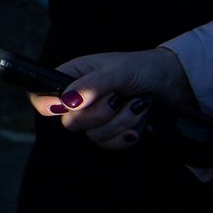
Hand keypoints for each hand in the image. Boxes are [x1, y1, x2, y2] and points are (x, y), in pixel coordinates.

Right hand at [30, 48, 196, 149]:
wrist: (172, 83)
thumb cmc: (142, 68)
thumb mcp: (117, 71)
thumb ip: (91, 85)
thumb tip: (68, 101)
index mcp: (71, 78)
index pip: (40, 95)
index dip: (46, 104)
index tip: (66, 106)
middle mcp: (79, 99)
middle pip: (69, 121)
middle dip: (98, 114)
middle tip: (116, 99)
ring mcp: (95, 117)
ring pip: (92, 135)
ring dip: (119, 123)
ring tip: (136, 106)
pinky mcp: (111, 131)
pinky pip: (108, 144)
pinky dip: (125, 136)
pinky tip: (137, 127)